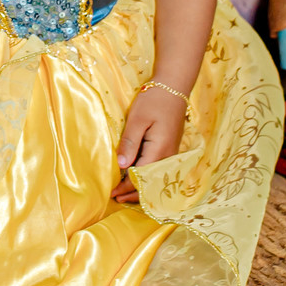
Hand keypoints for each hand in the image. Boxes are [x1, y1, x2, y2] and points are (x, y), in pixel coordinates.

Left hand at [111, 88, 187, 203]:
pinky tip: (136, 178)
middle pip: (151, 183)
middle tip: (116, 198)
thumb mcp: (137, 119)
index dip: (126, 188)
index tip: (111, 193)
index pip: (141, 177)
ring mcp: (171, 153)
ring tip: (124, 193)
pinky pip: (158, 169)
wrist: (174, 87)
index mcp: (159, 150)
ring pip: (155, 178)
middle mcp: (168, 156)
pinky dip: (147, 177)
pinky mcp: (170, 148)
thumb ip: (130, 142)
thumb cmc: (154, 100)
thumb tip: (121, 166)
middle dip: (133, 193)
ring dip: (140, 187)